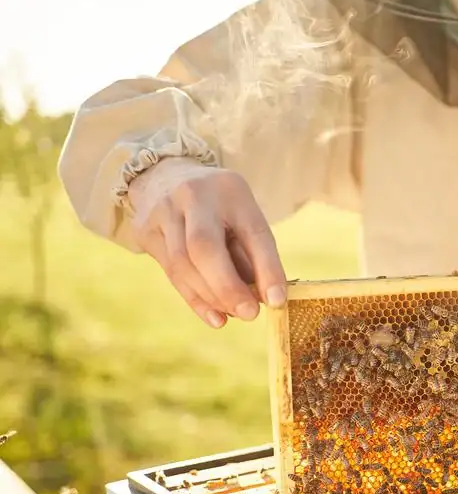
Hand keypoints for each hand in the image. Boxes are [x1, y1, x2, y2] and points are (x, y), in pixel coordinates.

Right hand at [128, 158, 286, 327]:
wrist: (165, 176)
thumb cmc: (219, 206)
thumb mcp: (243, 215)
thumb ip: (253, 254)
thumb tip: (264, 298)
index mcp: (231, 189)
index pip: (253, 232)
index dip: (267, 268)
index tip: (277, 300)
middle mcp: (193, 195)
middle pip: (204, 247)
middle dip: (227, 287)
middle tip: (249, 314)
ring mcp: (163, 211)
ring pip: (182, 264)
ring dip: (211, 296)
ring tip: (233, 314)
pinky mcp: (145, 230)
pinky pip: (170, 272)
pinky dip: (195, 299)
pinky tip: (214, 316)